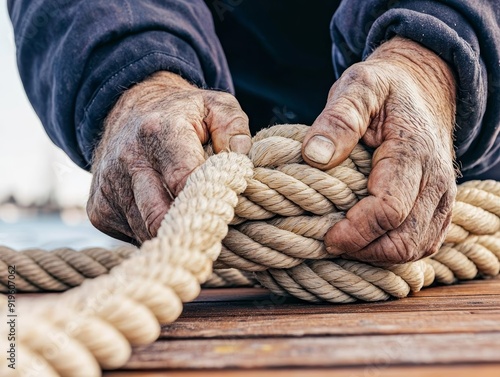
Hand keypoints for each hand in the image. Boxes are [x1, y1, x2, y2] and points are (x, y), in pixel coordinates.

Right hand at [87, 72, 250, 243]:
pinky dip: (154, 234)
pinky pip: (133, 237)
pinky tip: (164, 213)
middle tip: (214, 230)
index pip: (184, 181)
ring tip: (192, 220)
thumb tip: (241, 161)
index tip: (229, 211)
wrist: (127, 111)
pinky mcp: (99, 210)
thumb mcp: (215, 106)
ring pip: (148, 232)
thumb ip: (234, 128)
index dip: (209, 202)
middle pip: (161, 217)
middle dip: (191, 229)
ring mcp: (108, 188)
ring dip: (173, 233)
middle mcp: (127, 160)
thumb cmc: (181, 114)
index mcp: (159, 132)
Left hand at [302, 37, 456, 264]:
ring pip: (415, 248)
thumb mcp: (358, 87)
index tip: (327, 236)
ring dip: (377, 255)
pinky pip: (423, 244)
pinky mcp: (440, 208)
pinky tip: (366, 241)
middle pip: (404, 238)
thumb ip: (339, 118)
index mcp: (413, 151)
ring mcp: (443, 197)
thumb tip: (315, 155)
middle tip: (330, 242)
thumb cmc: (384, 90)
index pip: (389, 209)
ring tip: (345, 242)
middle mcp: (437, 180)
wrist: (421, 91)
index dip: (355, 230)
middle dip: (363, 249)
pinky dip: (393, 252)